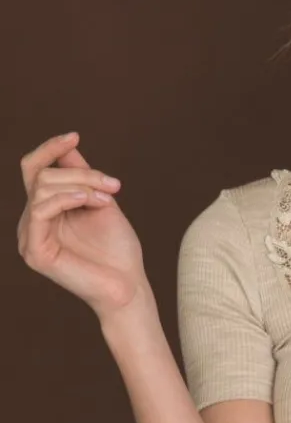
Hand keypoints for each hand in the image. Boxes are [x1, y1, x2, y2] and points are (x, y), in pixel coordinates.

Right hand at [17, 132, 149, 319]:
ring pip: (42, 188)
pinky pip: (40, 210)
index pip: (35, 170)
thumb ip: (82, 177)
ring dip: (81, 185)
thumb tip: (67, 146)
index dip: (50, 149)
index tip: (74, 136)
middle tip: (115, 186)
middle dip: (82, 173)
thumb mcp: (101, 202)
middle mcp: (32, 222)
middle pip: (42, 176)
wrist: (128, 286)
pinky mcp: (34, 252)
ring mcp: (29, 237)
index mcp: (45, 211)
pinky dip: (66, 198)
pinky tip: (89, 200)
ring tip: (109, 198)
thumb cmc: (118, 250)